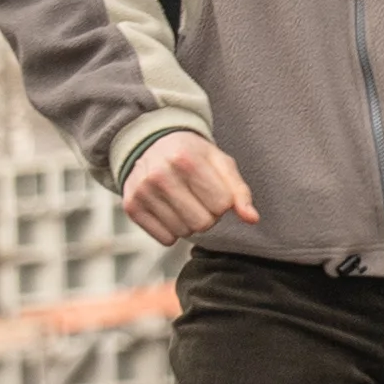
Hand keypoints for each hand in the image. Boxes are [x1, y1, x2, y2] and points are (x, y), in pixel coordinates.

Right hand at [119, 134, 257, 244]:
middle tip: (199, 199)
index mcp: (186, 160)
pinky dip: (172, 230)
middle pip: (202, 223)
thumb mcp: (220, 163)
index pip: (221, 205)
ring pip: (184, 233)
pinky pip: (165, 239)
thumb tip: (252, 219)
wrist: (151, 144)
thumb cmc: (192, 155)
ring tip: (183, 202)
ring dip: (190, 223)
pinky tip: (169, 210)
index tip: (214, 190)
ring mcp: (143, 192)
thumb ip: (239, 191)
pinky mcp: (132, 207)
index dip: (223, 202)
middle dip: (208, 215)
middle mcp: (160, 175)